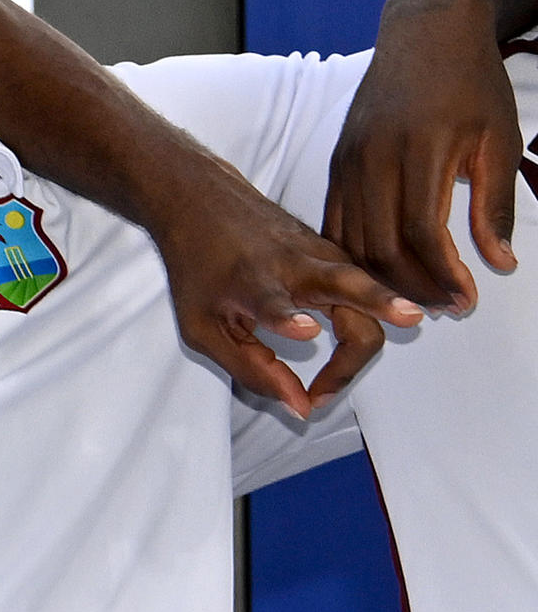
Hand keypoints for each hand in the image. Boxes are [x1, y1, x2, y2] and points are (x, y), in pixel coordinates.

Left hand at [151, 164, 414, 413]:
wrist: (203, 204)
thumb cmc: (199, 270)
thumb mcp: (204, 328)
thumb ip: (251, 369)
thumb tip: (300, 407)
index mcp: (252, 282)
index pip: (273, 302)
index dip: (286, 319)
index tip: (305, 330)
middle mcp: (294, 265)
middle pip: (347, 289)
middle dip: (377, 305)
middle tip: (403, 325)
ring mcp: (321, 253)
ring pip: (366, 284)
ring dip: (388, 307)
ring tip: (412, 320)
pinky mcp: (335, 252)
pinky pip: (365, 283)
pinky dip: (379, 307)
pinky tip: (388, 325)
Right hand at [324, 0, 522, 308]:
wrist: (427, 33)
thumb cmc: (471, 83)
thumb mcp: (499, 141)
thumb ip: (495, 206)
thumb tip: (500, 261)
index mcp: (420, 151)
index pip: (421, 234)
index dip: (443, 275)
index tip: (466, 298)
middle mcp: (374, 159)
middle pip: (381, 246)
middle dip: (413, 287)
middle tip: (444, 307)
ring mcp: (349, 162)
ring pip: (353, 241)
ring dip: (382, 279)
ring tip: (415, 297)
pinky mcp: (337, 164)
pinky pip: (337, 224)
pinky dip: (355, 256)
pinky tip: (381, 271)